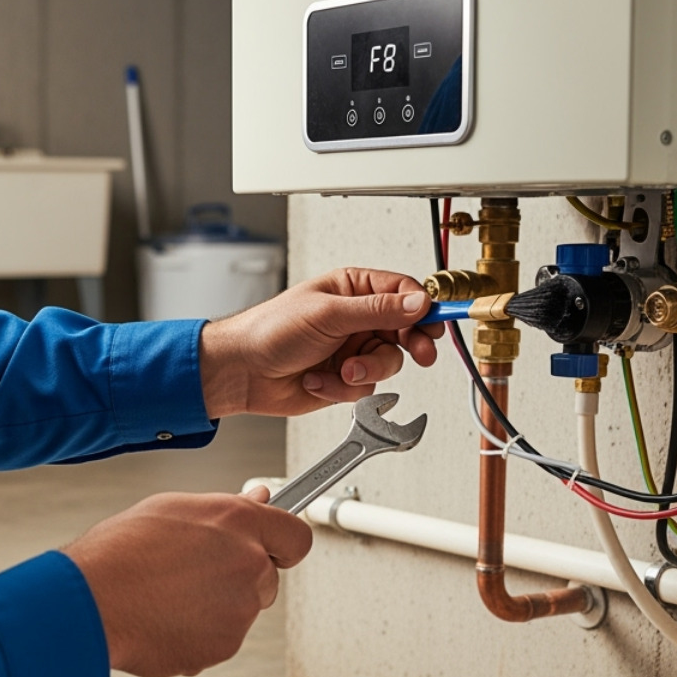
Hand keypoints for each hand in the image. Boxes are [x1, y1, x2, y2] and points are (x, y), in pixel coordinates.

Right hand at [63, 487, 311, 676]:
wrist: (89, 603)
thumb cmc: (118, 553)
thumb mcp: (171, 508)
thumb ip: (224, 510)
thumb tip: (256, 502)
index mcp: (238, 521)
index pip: (296, 535)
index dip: (283, 543)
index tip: (275, 548)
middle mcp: (248, 563)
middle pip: (268, 577)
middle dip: (240, 578)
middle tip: (193, 574)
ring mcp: (240, 608)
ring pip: (240, 610)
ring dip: (215, 607)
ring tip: (167, 595)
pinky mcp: (225, 645)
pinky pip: (221, 640)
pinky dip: (199, 634)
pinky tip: (164, 618)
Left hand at [198, 268, 440, 416]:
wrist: (242, 371)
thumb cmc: (270, 330)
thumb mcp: (328, 313)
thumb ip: (377, 310)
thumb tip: (417, 303)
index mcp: (353, 289)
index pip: (402, 293)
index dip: (422, 308)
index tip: (434, 322)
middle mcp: (356, 318)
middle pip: (405, 330)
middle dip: (409, 344)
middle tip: (420, 352)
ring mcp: (351, 349)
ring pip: (388, 363)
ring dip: (365, 370)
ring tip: (341, 369)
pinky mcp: (344, 378)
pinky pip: (365, 386)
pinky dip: (342, 388)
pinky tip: (318, 380)